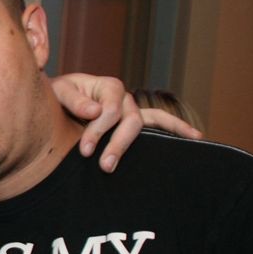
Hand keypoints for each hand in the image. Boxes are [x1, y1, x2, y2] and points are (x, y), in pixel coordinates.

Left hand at [50, 73, 200, 172]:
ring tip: (116, 166)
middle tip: (103, 166)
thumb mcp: (59, 92)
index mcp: (107, 86)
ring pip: (142, 126)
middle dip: (116, 144)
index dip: (98, 130)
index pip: (111, 110)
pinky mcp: (133, 122)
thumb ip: (74, 100)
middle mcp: (124, 97)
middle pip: (129, 121)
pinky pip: (160, 122)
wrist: (56, 103)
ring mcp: (132, 110)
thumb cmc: (57, 96)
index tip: (85, 150)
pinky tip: (196, 137)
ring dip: (130, 146)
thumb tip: (95, 111)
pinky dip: (178, 127)